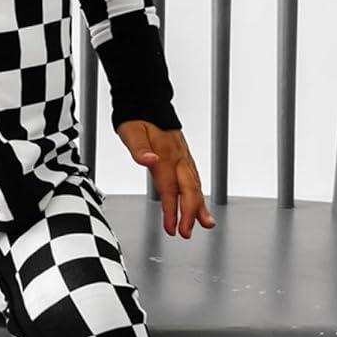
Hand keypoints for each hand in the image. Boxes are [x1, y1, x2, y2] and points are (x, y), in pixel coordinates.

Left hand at [115, 121, 215, 238]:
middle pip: (189, 190)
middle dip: (190, 213)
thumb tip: (148, 159)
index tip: (171, 227)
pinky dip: (199, 194)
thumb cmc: (137, 119)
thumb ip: (139, 149)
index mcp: (165, 154)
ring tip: (206, 224)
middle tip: (187, 233)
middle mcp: (178, 157)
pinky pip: (194, 179)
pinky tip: (200, 205)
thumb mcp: (131, 132)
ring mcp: (184, 157)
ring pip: (196, 185)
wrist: (147, 103)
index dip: (171, 210)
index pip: (169, 188)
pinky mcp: (184, 157)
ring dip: (200, 206)